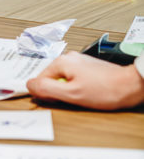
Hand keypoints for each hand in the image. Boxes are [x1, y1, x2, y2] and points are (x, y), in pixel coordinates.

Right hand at [26, 51, 143, 109]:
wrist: (130, 86)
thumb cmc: (105, 90)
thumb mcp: (71, 94)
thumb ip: (47, 89)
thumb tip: (29, 86)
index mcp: (61, 61)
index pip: (39, 79)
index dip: (46, 94)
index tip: (57, 100)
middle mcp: (69, 57)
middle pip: (51, 78)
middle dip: (58, 91)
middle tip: (72, 99)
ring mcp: (79, 61)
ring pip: (63, 79)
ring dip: (68, 90)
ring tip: (83, 96)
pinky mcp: (87, 67)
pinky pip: (73, 78)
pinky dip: (77, 87)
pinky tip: (88, 93)